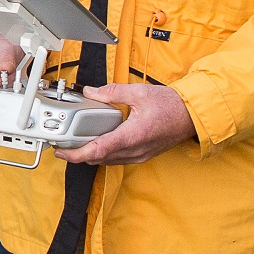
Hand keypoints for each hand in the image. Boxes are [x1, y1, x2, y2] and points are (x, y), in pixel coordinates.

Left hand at [56, 83, 196, 165]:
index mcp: (132, 136)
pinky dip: (104, 154)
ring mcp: (139, 155)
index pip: (97, 150)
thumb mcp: (139, 92)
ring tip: (77, 143)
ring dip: (91, 155)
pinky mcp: (142, 155)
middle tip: (64, 144)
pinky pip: (118, 159)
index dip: (76, 154)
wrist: (192, 116)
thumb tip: (91, 92)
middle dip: (79, 154)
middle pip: (99, 159)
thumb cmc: (171, 105)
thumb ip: (112, 92)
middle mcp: (134, 150)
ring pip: (107, 161)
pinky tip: (99, 143)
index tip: (62, 151)